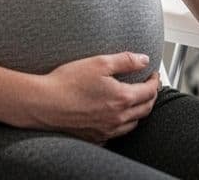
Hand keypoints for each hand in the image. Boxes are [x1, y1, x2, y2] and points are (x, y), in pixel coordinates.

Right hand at [28, 52, 159, 141]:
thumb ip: (126, 60)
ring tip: (135, 100)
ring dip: (139, 111)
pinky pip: (117, 133)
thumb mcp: (99, 63)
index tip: (153, 74)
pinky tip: (116, 116)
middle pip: (145, 109)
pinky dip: (122, 124)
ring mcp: (106, 130)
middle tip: (148, 86)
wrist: (43, 104)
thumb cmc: (67, 82)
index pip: (150, 92)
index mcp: (122, 98)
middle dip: (150, 96)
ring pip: (133, 123)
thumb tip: (144, 60)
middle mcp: (117, 118)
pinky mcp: (95, 137)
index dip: (155, 81)